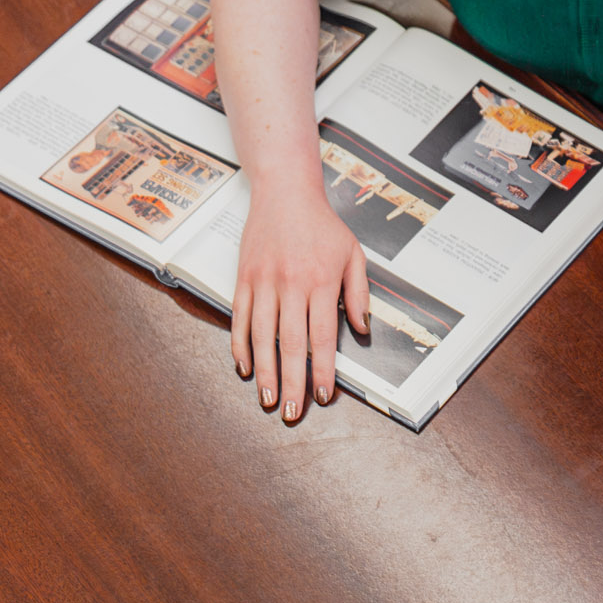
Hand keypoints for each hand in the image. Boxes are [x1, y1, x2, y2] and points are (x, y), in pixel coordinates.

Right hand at [231, 179, 370, 422]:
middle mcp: (290, 284)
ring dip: (264, 371)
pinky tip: (245, 367)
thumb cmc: (322, 225)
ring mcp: (263, 282)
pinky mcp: (243, 277)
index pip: (323, 337)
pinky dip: (240, 345)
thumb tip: (361, 329)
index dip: (323, 370)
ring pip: (262, 336)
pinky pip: (240, 317)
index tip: (323, 395)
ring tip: (267, 399)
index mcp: (320, 282)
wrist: (284, 191)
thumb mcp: (353, 255)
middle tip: (290, 411)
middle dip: (291, 382)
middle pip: (291, 344)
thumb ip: (358, 294)